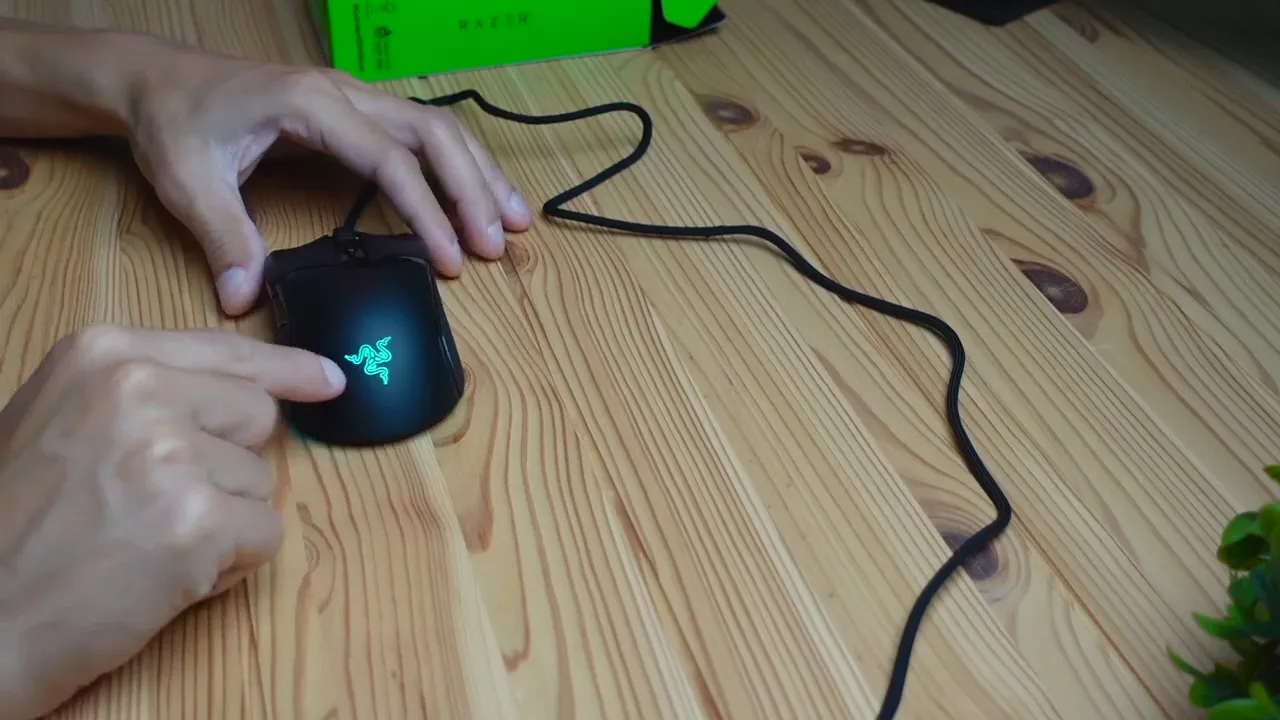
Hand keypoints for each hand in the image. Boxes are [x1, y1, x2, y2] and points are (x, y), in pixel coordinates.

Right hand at [0, 324, 344, 718]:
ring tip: (144, 543)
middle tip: (156, 503)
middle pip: (257, 415)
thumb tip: (258, 391)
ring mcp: (169, 455)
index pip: (227, 352)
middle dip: (228, 463)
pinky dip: (228, 567)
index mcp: (105, 354)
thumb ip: (150, 394)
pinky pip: (265, 536)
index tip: (328, 379)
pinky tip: (164, 576)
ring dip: (222, 521)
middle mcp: (138, 390)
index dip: (285, 368)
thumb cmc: (16, 528)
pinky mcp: (196, 523)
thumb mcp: (65, 421)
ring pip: (262, 482)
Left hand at [122, 40, 533, 314]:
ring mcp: (356, 98)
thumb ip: (224, 238)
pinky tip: (482, 195)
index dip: (426, 211)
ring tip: (515, 221)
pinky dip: (460, 164)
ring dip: (479, 174)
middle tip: (496, 246)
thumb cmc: (175, 121)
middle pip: (434, 134)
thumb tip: (246, 299)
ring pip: (439, 128)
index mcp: (311, 105)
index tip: (451, 260)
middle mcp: (345, 93)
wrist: (159, 79)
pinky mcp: (358, 111)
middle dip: (472, 190)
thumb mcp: (189, 182)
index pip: (390, 158)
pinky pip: (423, 132)